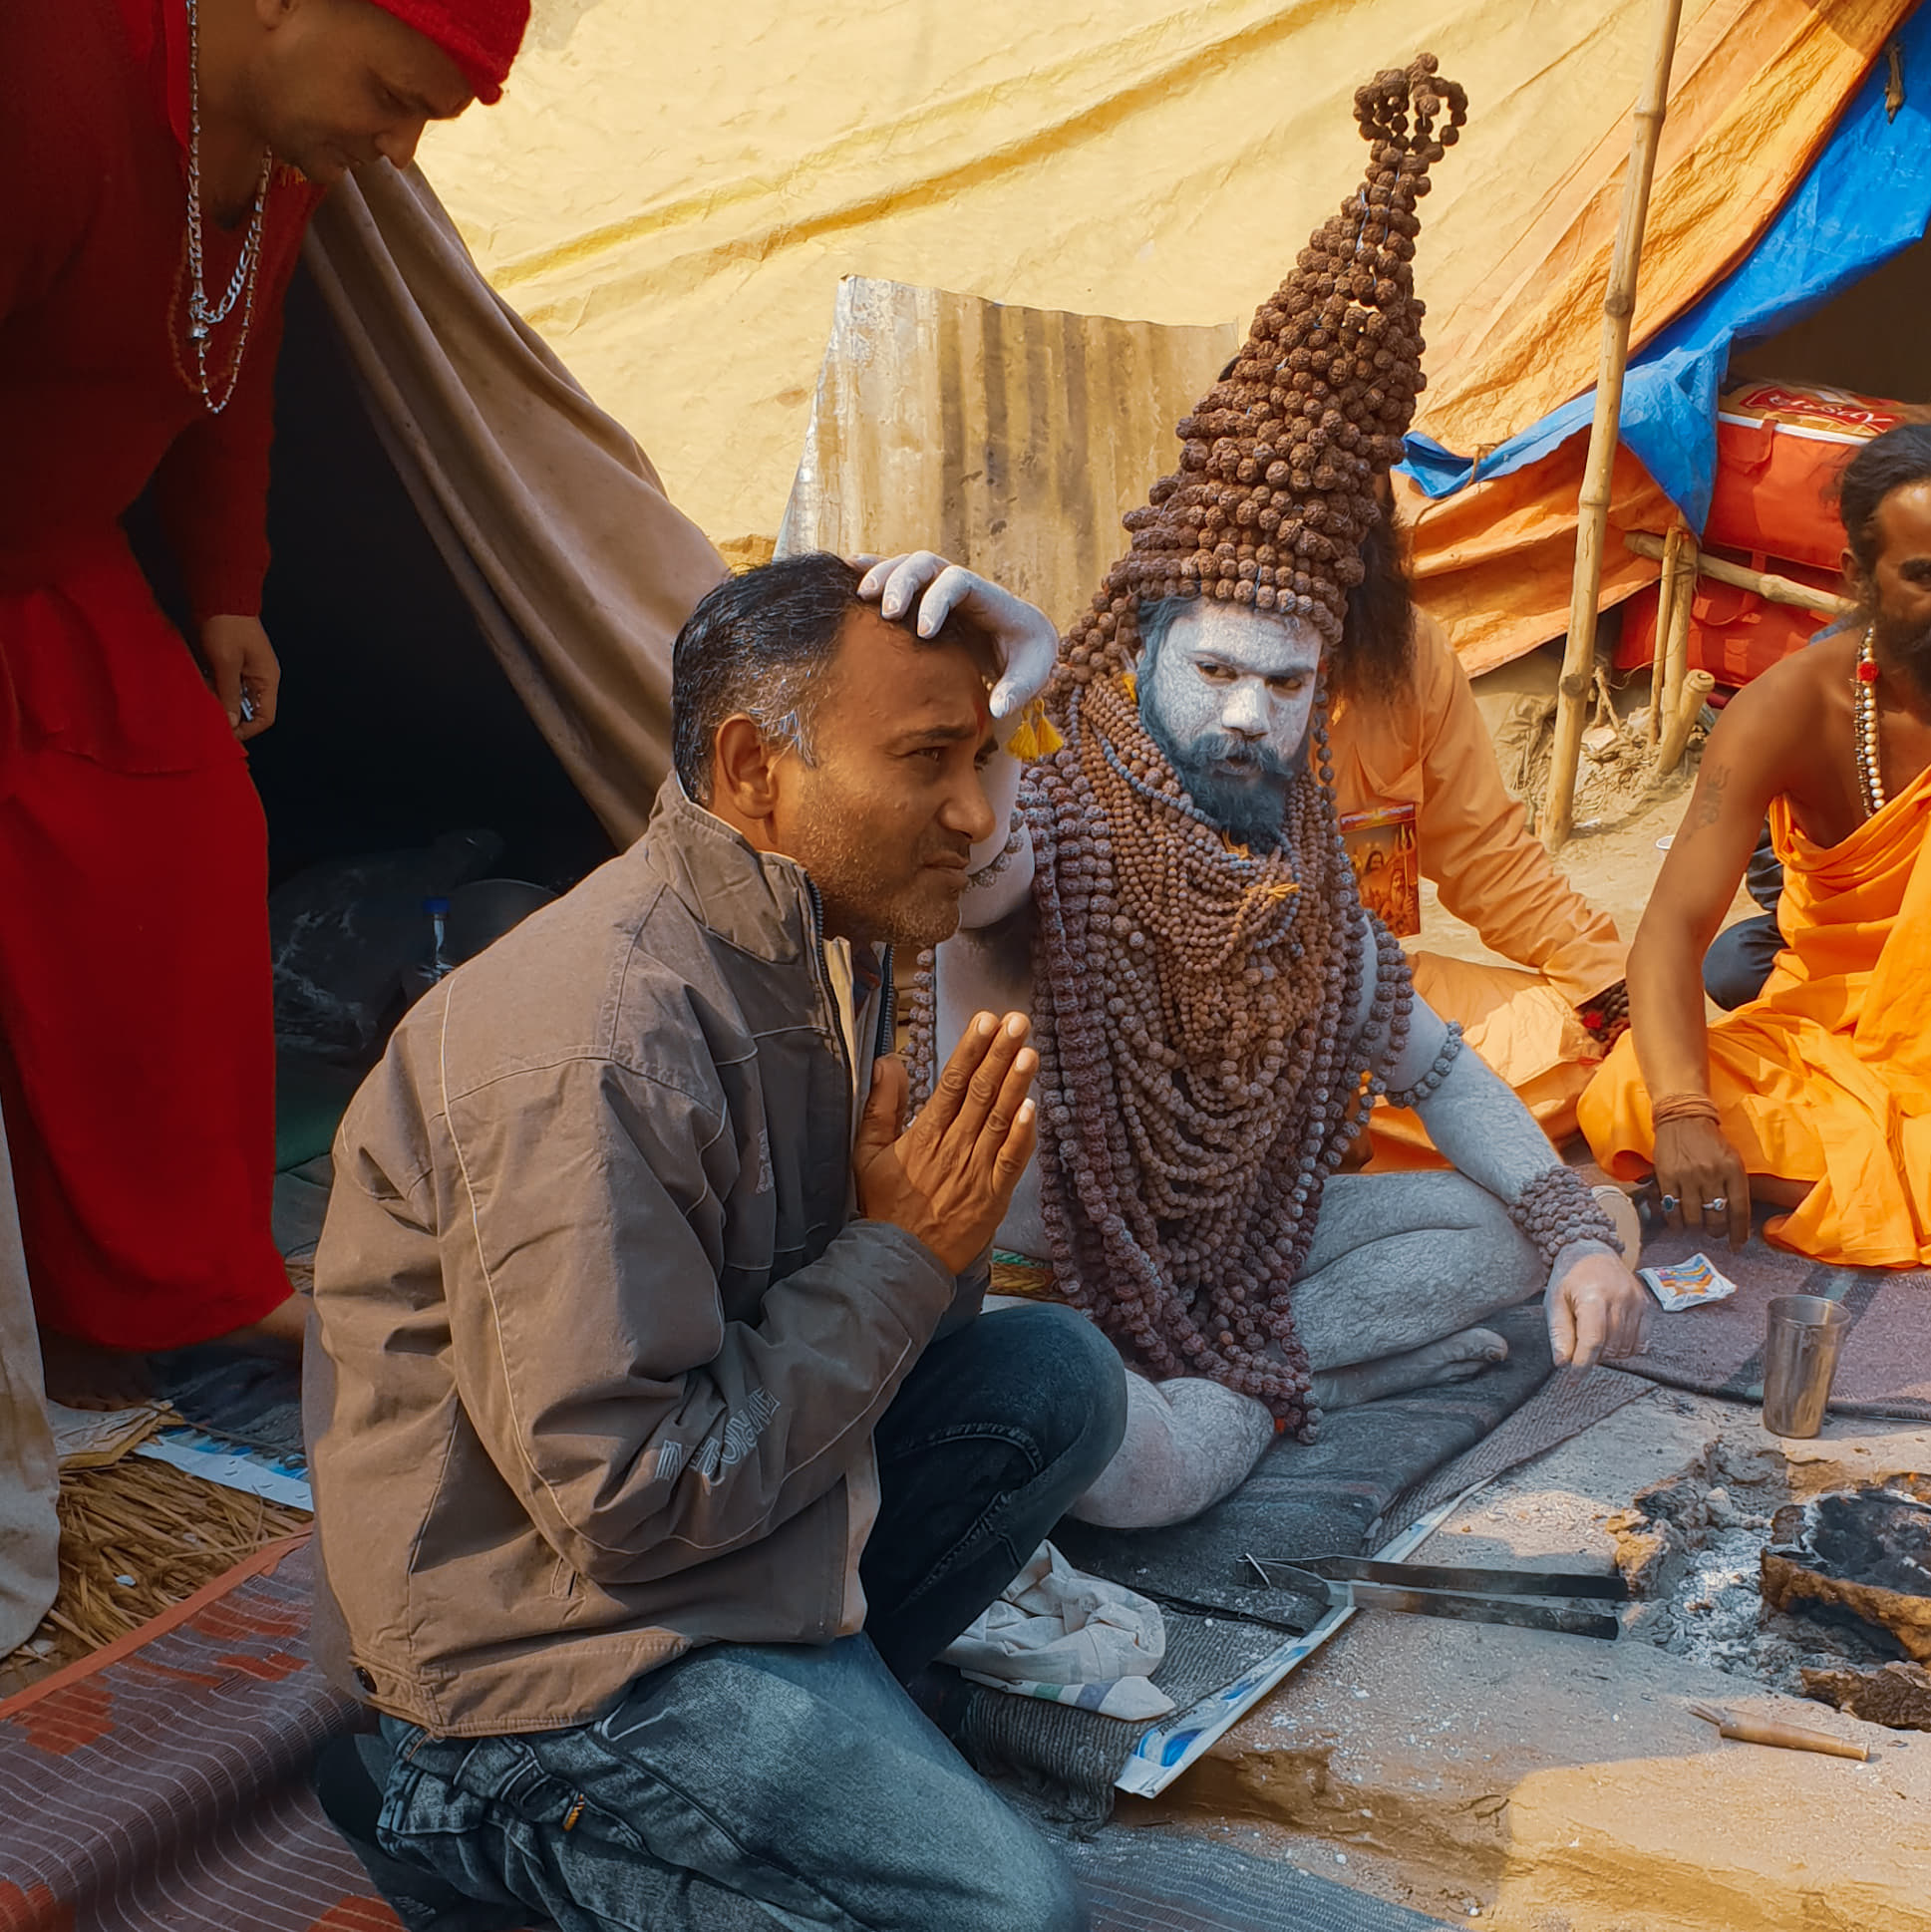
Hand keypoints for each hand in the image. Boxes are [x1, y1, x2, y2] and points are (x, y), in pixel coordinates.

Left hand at [200, 614, 279, 740]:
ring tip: (199, 697)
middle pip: (246, 710)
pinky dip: (209, 688)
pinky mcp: (228, 663)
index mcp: (267, 679)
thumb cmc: (227, 624)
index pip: (264, 717)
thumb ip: (229, 693)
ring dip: (216, 701)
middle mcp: (258, 678)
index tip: (225, 733)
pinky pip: (221, 685)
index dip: (246, 730)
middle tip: (206, 716)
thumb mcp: (226, 663)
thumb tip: (230, 722)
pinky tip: (196, 684)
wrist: (218, 594)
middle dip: (227, 715)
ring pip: (231, 699)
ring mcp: (243, 670)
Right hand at [853, 1011, 1037, 1274]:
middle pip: (981, 1092)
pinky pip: (1011, 1161)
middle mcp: (953, 1147)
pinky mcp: (993, 1196)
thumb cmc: (884, 1204)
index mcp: (924, 1134)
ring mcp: (976, 1171)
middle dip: (1000, 1054)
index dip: (972, 1049)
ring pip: (999, 1120)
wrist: (900, 1260)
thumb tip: (888, 1061)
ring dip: (1017, 1085)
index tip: (987, 1020)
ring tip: (1029, 1052)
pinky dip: (1023, 1135)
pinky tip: (1034, 1108)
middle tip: (1017, 1021)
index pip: (952, 1082)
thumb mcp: (868, 1153)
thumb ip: (881, 1105)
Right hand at [855, 552, 1057, 728]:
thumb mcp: (1032, 674)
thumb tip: (997, 709)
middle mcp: (961, 583)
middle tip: (886, 613)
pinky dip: (872, 569)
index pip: (958, 582)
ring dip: (882, 574)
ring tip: (860, 597)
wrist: (1025, 641)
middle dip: (903, 582)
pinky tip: (846, 571)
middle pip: (927, 563)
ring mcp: (940, 586)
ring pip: (907, 564)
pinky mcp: (925, 595)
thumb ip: (1018, 690)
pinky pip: (897, 575)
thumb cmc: (1028, 657)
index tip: (924, 633)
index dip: (937, 601)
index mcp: (988, 597)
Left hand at [1547, 1250, 1650, 1371]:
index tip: (1573, 1379)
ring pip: (1625, 1347)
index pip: (1592, 1341)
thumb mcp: (1555, 1301)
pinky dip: (1625, 1349)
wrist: (1592, 1251)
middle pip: (1610, 1346)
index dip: (1583, 1364)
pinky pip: (1640, 1341)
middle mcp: (1620, 1299)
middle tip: (1579, 1350)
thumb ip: (1559, 1332)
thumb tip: (1563, 1363)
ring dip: (1608, 1354)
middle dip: (1593, 1358)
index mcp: (1594, 1296)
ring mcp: (1637, 1301)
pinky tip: (1611, 1341)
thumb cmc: (1570, 1278)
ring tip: (1593, 1340)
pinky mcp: (1645, 1305)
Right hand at [1652, 1115, 1749, 1249]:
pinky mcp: (1667, 1177)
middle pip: (1717, 1218)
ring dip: (1696, 1227)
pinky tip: (1678, 1222)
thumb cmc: (1710, 1141)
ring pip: (1694, 1217)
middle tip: (1714, 1232)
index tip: (1736, 1245)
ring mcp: (1688, 1176)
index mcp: (1733, 1170)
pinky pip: (1672, 1209)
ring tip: (1695, 1225)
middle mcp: (1712, 1174)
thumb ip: (1734, 1185)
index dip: (1739, 1233)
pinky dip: (1675, 1221)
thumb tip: (1735, 1219)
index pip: (1739, 1210)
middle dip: (1716, 1231)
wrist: (1683, 1117)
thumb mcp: (1731, 1159)